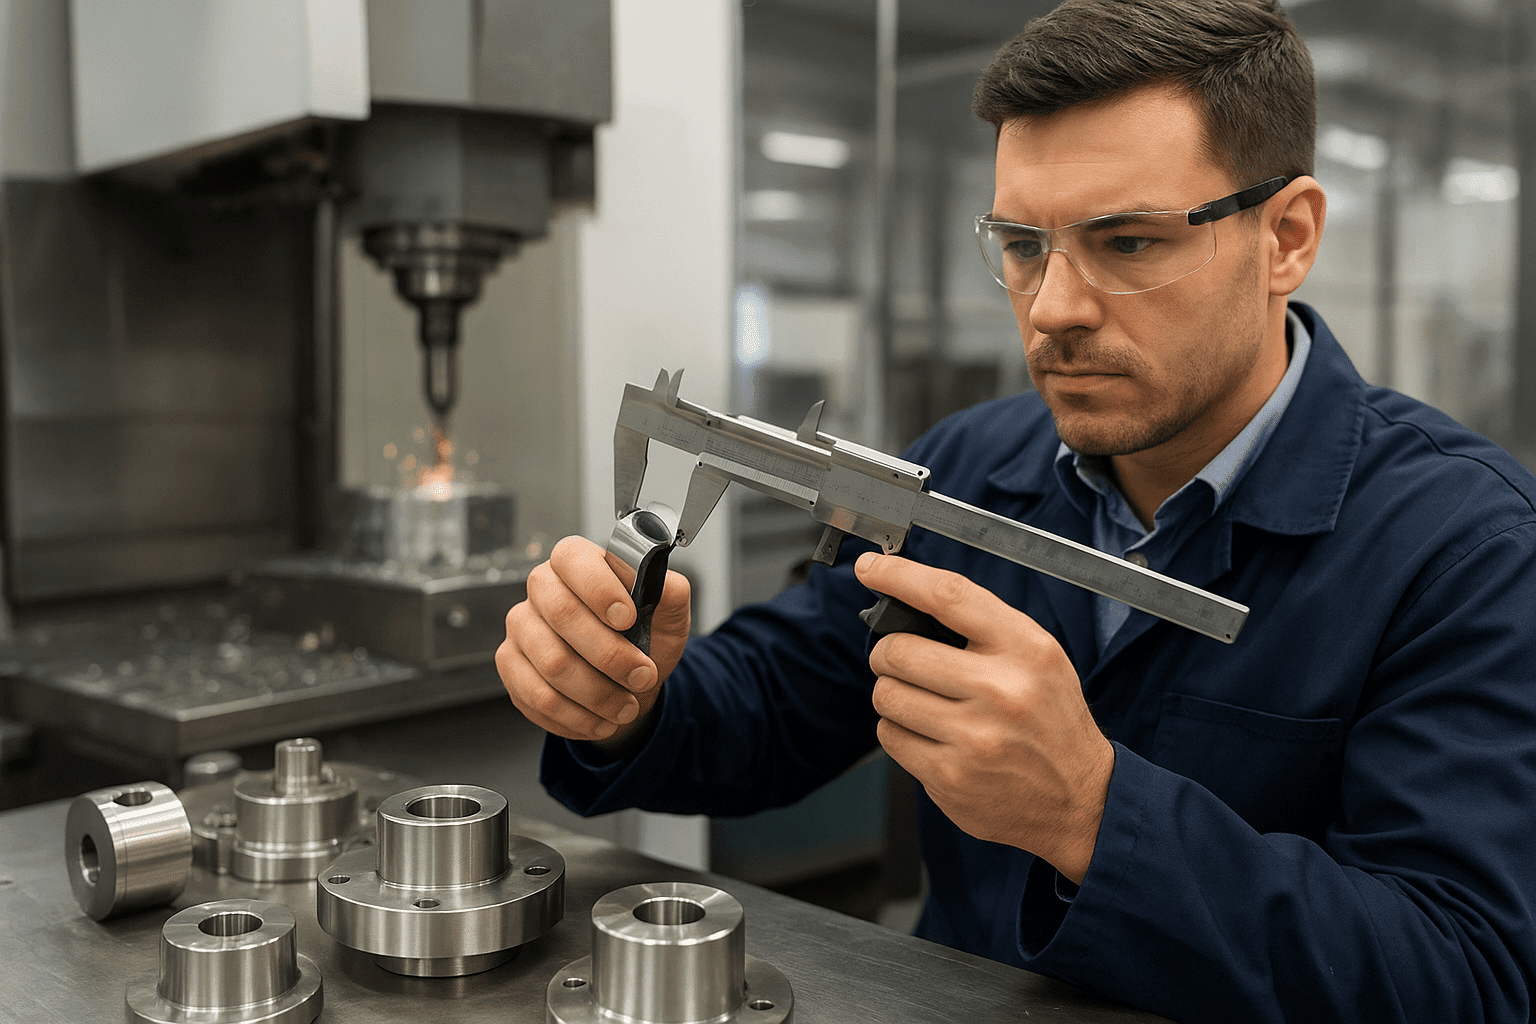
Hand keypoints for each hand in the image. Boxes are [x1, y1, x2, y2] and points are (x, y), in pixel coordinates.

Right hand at [497, 535, 690, 748]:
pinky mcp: (510, 664)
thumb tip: (665, 582)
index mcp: (577, 562)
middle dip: (610, 654)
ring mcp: (521, 626)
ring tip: (626, 707)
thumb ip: (671, 593)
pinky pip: (537, 696)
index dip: (599, 589)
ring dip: (598, 694)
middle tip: (643, 676)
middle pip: (562, 614)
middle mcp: (542, 587)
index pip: (573, 559)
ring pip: (552, 663)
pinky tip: (600, 720)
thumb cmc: (644, 638)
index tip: (628, 619)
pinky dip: (577, 716)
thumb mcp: (668, 615)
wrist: (627, 682)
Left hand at [856, 552, 1113, 882]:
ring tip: (925, 703)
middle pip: (899, 651)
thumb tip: (907, 599)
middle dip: (889, 653)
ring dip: (894, 695)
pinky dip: (900, 732)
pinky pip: (890, 738)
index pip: (948, 596)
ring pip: (886, 695)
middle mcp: (1000, 691)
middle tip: (902, 661)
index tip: (870, 568)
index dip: (898, 575)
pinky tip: (932, 736)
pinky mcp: (950, 777)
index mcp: (1025, 649)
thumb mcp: (1038, 657)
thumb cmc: (1051, 720)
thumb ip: (982, 628)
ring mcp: (973, 738)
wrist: (1080, 799)